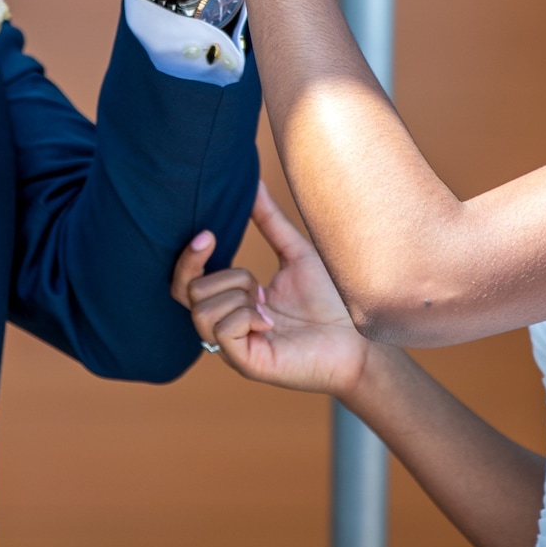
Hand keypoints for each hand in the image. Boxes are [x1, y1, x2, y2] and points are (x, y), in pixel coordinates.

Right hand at [172, 182, 372, 398]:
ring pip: (201, 310)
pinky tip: (270, 322)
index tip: (209, 235)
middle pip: (188, 292)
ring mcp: (232, 347)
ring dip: (238, 297)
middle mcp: (226, 326)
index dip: (189, 258)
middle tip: (259, 285)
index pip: (186, 283)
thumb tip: (253, 182)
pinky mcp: (245, 364)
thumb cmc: (331, 300)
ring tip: (268, 307)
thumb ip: (270, 221)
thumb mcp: (295, 252)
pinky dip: (246, 317)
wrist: (359, 338)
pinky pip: (222, 331)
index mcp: (232, 302)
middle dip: (226, 276)